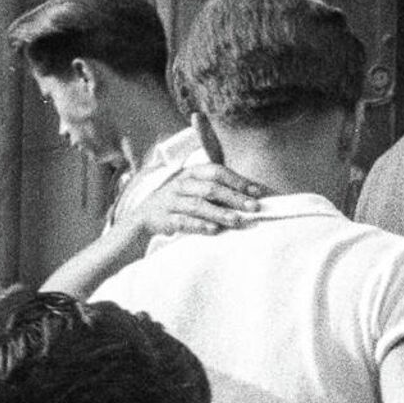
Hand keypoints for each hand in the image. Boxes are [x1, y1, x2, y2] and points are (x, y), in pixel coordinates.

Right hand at [133, 157, 264, 239]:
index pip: (216, 172)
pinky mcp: (164, 218)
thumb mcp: (197, 190)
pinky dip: (199, 225)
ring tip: (238, 220)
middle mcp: (181, 184)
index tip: (258, 192)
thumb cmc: (181, 202)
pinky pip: (182, 221)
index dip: (237, 181)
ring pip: (197, 205)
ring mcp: (171, 201)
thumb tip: (257, 196)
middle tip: (254, 207)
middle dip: (234, 197)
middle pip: (210, 188)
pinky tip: (214, 230)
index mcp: (192, 174)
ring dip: (219, 213)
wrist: (145, 216)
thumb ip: (222, 191)